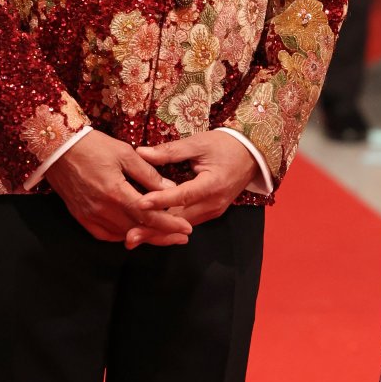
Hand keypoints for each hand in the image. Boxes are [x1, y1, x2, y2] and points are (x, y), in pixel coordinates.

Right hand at [44, 130, 192, 244]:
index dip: (170, 224)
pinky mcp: (80, 216)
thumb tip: (171, 189)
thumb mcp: (125, 153)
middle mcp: (103, 208)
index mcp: (116, 192)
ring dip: (144, 237)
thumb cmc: (93, 146)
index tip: (187, 229)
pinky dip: (121, 235)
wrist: (58, 148)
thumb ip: (148, 174)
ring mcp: (90, 215)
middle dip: (162, 235)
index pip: (149, 215)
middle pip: (138, 229)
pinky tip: (132, 232)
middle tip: (181, 238)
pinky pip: (104, 234)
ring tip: (162, 236)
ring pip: (123, 234)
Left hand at [131, 132, 258, 244]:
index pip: (183, 195)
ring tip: (134, 238)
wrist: (251, 156)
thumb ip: (170, 150)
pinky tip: (150, 230)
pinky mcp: (210, 213)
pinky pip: (186, 223)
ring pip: (181, 226)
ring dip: (158, 232)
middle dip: (153, 228)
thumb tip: (141, 152)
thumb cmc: (225, 145)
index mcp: (212, 184)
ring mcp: (213, 211)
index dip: (160, 200)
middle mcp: (213, 203)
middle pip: (179, 220)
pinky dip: (168, 228)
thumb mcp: (198, 143)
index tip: (139, 204)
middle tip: (129, 236)